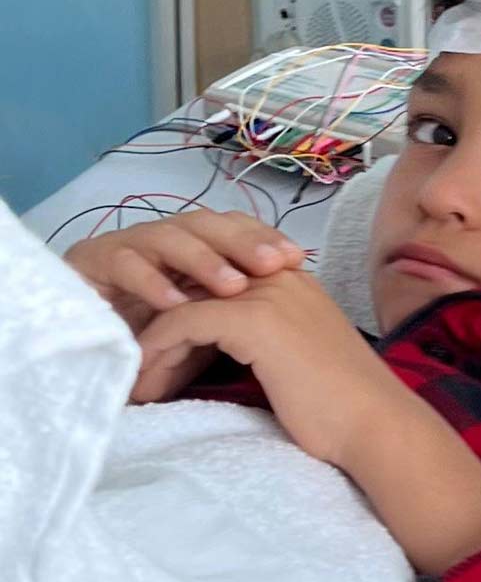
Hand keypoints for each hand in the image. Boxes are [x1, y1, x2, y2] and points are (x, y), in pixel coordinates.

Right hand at [64, 210, 305, 332]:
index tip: (298, 258)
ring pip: (168, 237)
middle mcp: (159, 240)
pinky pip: (124, 265)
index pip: (233, 227)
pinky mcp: (88, 264)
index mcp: (190, 245)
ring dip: (203, 260)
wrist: (77, 356)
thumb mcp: (208, 325)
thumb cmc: (155, 342)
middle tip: (274, 264)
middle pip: (206, 224)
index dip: (265, 238)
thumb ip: (240, 308)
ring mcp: (124, 247)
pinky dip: (151, 281)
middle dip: (242, 242)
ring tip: (232, 287)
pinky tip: (175, 302)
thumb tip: (302, 295)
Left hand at [132, 269, 395, 465]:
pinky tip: (147, 383)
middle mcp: (281, 276)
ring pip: (184, 298)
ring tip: (138, 382)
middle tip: (140, 366)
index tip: (166, 352)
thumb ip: (268, 339)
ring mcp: (268, 293)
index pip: (221, 272)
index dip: (187, 306)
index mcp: (295, 282)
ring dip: (152, 341)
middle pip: (196, 281)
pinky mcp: (254, 318)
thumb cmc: (343, 406)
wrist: (373, 423)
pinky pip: (183, 321)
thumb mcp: (300, 358)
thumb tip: (229, 354)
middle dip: (161, 320)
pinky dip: (157, 351)